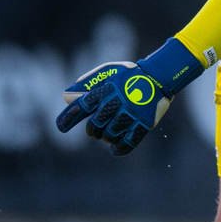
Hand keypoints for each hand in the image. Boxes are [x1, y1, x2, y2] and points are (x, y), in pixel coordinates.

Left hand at [56, 39, 203, 155]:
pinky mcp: (143, 124)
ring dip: (107, 137)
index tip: (61, 128)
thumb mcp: (108, 72)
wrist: (159, 77)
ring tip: (109, 134)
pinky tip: (115, 149)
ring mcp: (131, 114)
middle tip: (95, 130)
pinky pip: (128, 142)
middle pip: (95, 126)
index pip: (81, 107)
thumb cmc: (130, 75)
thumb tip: (66, 97)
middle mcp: (117, 102)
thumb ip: (88, 84)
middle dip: (93, 130)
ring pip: (110, 135)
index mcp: (106, 90)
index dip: (68, 119)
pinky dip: (119, 148)